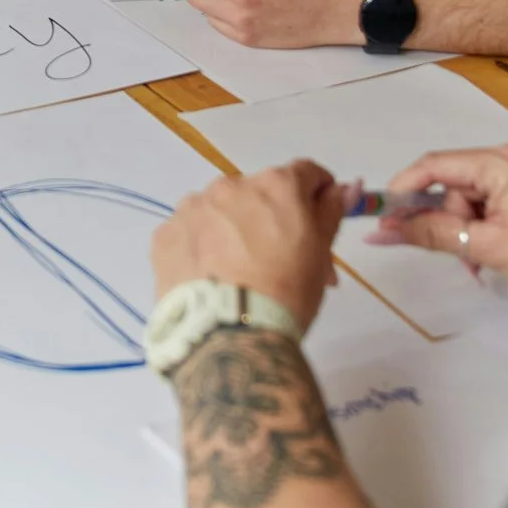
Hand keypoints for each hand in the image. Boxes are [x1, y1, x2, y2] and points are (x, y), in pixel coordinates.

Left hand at [150, 161, 345, 328]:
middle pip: (258, 195)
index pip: (305, 174)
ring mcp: (192, 208)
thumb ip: (330, 212)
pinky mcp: (165, 234)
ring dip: (231, 230)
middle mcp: (230, 185)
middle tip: (279, 261)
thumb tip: (342, 187)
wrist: (229, 334)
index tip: (318, 217)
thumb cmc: (287, 291)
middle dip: (270, 219)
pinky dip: (200, 248)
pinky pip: (189, 234)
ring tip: (237, 273)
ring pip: (219, 212)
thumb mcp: (319, 252)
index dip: (316, 193)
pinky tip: (209, 278)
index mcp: (276, 185)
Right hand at [367, 137, 507, 316]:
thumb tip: (380, 230)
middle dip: (454, 217)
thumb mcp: (490, 249)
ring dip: (475, 220)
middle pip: (461, 178)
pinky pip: (505, 186)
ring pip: (482, 185)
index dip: (406, 190)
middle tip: (464, 258)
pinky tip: (504, 239)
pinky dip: (495, 213)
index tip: (386, 216)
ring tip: (488, 257)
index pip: (438, 165)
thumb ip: (431, 233)